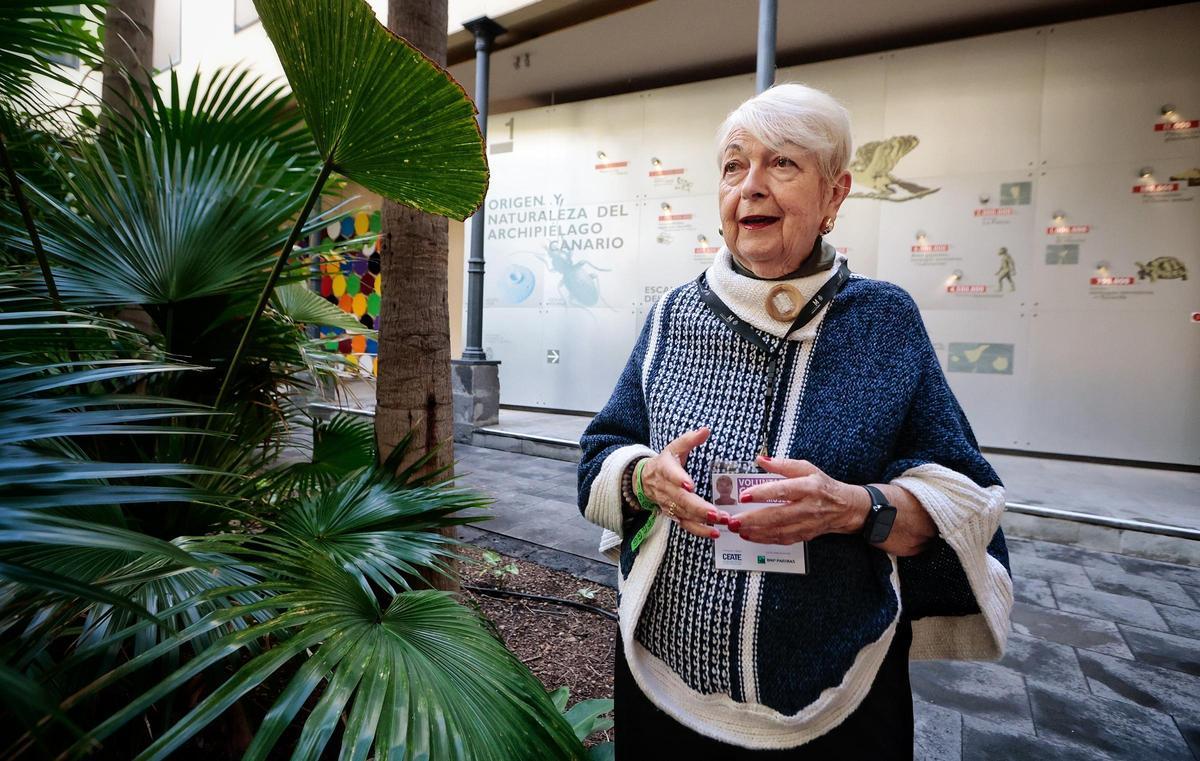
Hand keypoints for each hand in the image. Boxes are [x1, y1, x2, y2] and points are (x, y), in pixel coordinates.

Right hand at [639, 427, 729, 539]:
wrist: (643, 480)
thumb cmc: (664, 463)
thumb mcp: (674, 448)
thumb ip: (689, 440)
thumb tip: (706, 430)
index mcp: (665, 469)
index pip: (670, 474)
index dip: (679, 479)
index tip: (690, 484)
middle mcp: (666, 488)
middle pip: (682, 499)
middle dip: (699, 508)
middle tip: (717, 513)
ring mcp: (669, 504)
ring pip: (685, 514)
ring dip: (703, 520)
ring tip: (721, 522)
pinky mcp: (673, 514)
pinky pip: (686, 525)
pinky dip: (699, 530)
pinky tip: (714, 533)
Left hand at [728, 456, 868, 544]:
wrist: (845, 507)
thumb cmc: (823, 485)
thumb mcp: (806, 468)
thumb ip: (783, 465)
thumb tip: (760, 459)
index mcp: (809, 487)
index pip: (783, 490)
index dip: (763, 493)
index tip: (744, 495)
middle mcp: (808, 507)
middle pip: (778, 515)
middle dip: (753, 519)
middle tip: (734, 519)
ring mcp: (807, 524)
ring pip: (778, 530)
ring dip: (755, 531)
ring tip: (737, 528)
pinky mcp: (805, 535)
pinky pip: (782, 539)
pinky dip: (764, 539)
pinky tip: (749, 535)